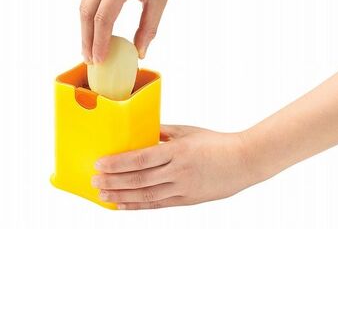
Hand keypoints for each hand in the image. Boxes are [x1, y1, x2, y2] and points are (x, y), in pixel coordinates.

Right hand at [80, 0, 201, 63]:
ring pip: (84, 5)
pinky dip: (89, 15)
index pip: (103, 18)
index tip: (99, 60)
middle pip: (86, 13)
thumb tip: (140, 52)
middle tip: (90, 60)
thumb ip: (148, 27)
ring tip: (90, 49)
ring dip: (85, 29)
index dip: (99, 42)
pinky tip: (94, 29)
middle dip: (87, 39)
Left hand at [92, 125, 254, 209]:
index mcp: (177, 151)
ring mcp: (183, 188)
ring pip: (146, 196)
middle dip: (113, 181)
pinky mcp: (187, 200)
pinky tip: (122, 205)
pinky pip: (157, 205)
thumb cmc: (215, 142)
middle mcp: (178, 172)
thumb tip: (138, 131)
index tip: (99, 164)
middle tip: (94, 182)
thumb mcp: (187, 131)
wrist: (244, 161)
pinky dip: (137, 206)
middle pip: (139, 179)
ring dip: (121, 196)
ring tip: (102, 195)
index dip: (118, 163)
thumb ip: (162, 132)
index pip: (141, 158)